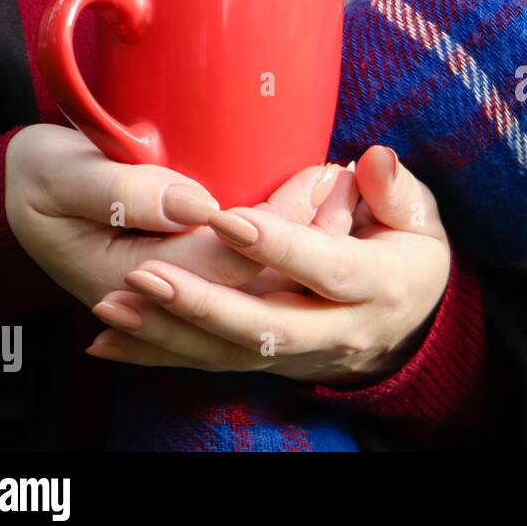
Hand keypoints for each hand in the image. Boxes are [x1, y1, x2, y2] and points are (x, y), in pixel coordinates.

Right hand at [4, 124, 335, 306]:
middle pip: (253, 281)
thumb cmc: (38, 173)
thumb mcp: (57, 172)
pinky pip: (257, 277)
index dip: (273, 226)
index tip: (315, 176)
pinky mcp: (195, 281)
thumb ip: (119, 190)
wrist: (27, 189)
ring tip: (348, 191)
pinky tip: (330, 211)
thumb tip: (195, 205)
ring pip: (263, 285)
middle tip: (346, 179)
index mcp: (127, 284)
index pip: (220, 263)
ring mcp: (180, 297)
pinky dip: (296, 247)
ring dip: (311, 242)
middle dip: (310, 234)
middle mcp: (162, 304)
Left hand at [86, 146, 451, 385]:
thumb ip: (395, 188)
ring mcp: (302, 356)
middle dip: (203, 304)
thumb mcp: (419, 215)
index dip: (277, 245)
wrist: (412, 317)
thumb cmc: (408, 247)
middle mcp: (339, 331)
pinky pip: (211, 365)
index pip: (325, 268)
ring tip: (114, 306)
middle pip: (268, 327)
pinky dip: (159, 356)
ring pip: (231, 354)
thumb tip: (373, 160)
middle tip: (145, 272)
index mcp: (378, 285)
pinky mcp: (272, 365)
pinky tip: (108, 344)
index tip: (225, 218)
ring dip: (169, 334)